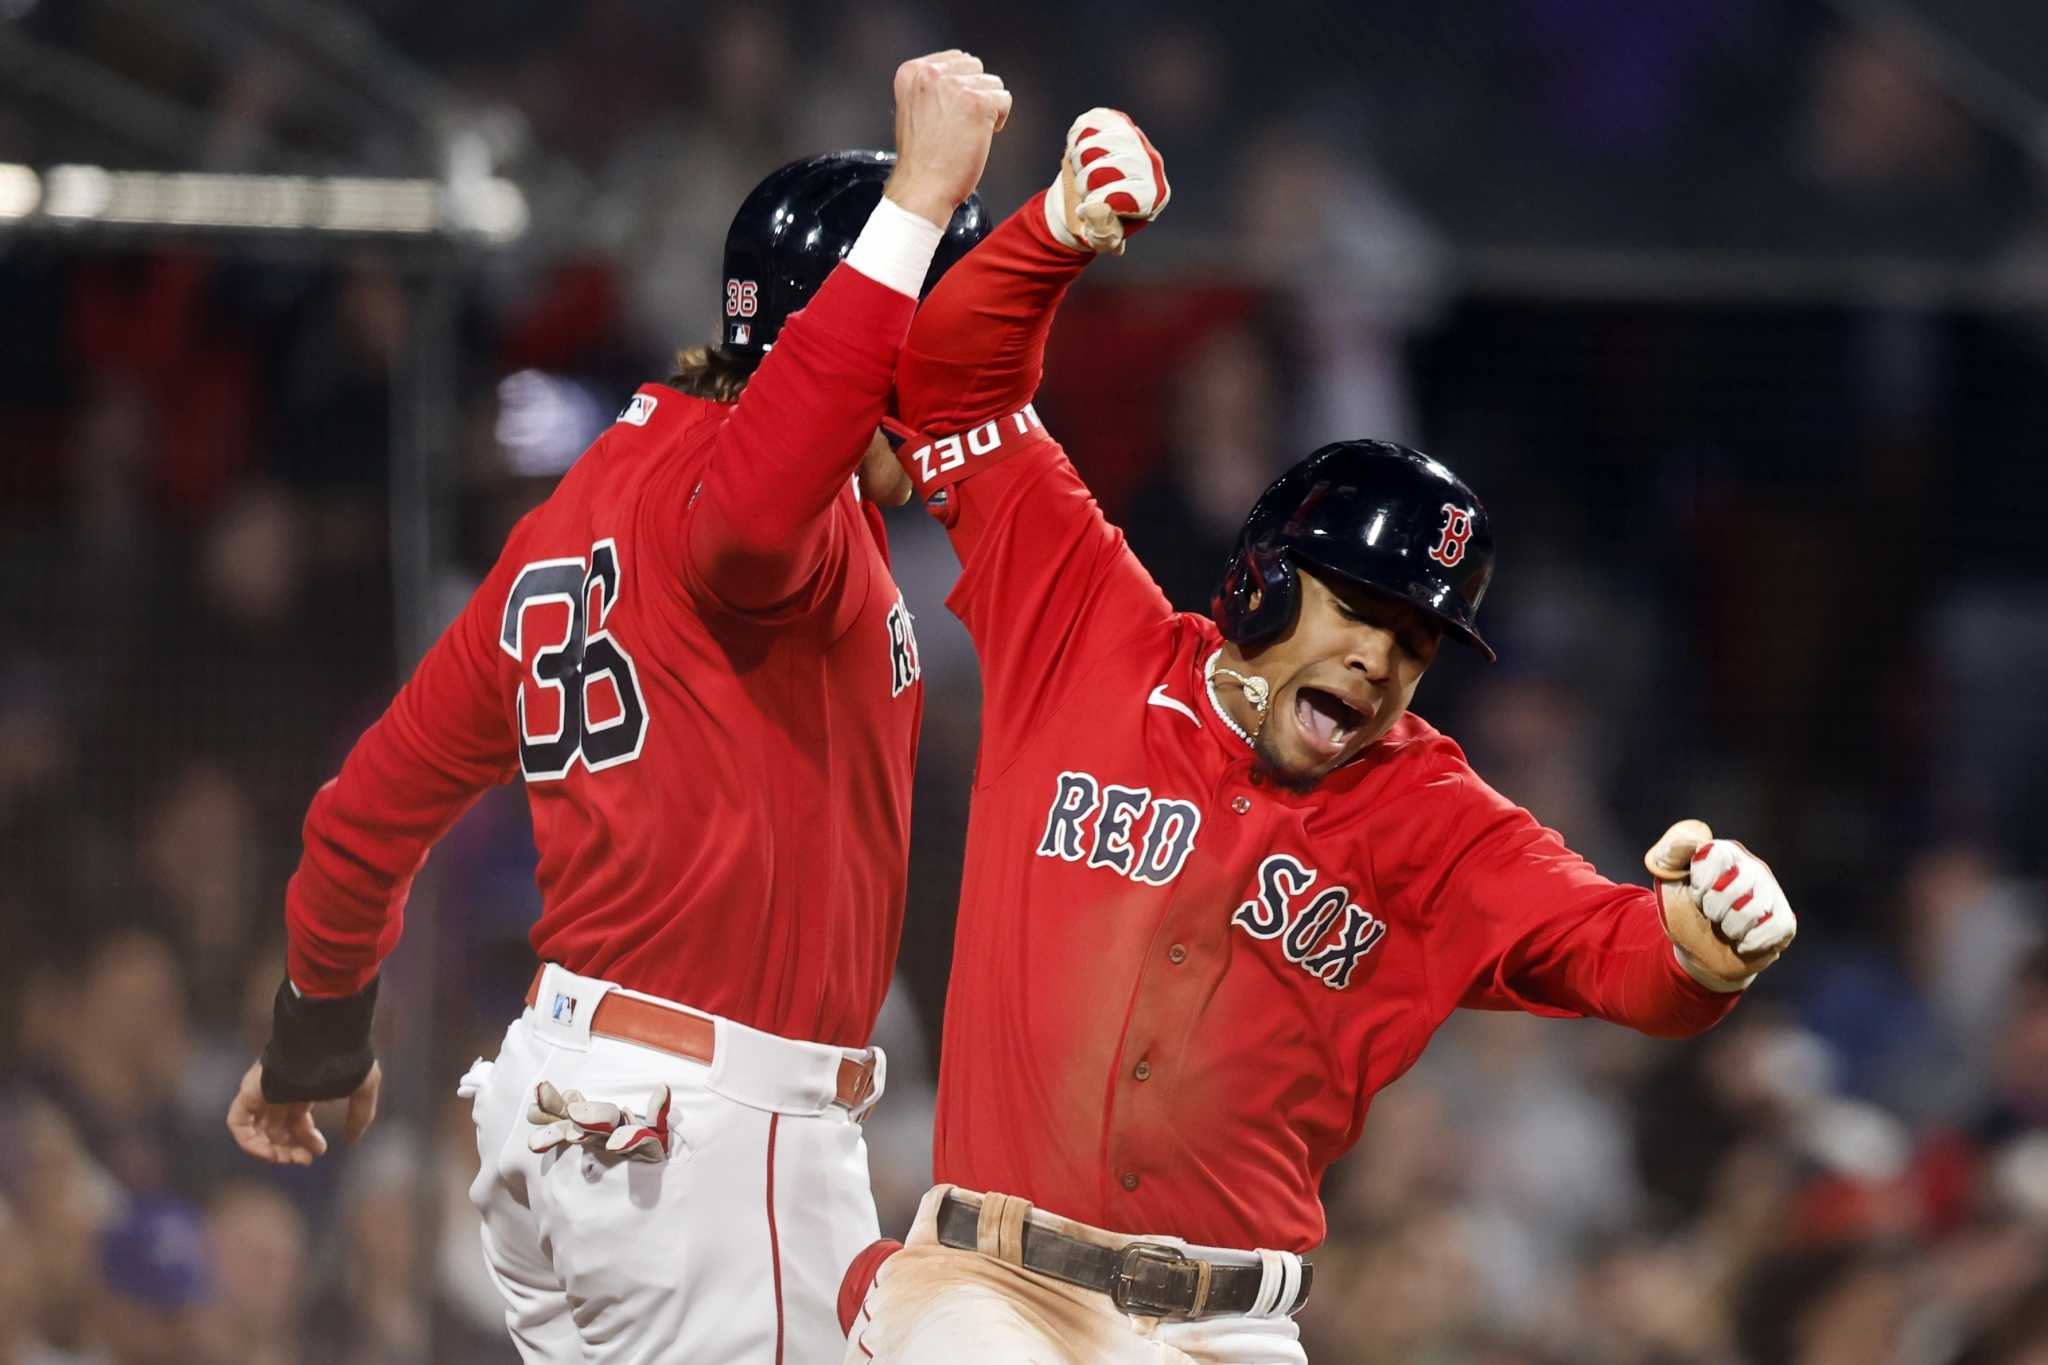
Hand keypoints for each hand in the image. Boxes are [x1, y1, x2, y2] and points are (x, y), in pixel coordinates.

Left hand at [226, 1057, 380, 1164]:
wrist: (327, 1037)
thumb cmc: (345, 1058)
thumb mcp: (362, 1088)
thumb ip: (360, 1115)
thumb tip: (353, 1140)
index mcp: (303, 1088)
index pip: (297, 1122)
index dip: (307, 1140)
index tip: (320, 1151)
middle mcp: (280, 1091)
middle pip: (277, 1130)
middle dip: (290, 1149)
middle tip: (304, 1160)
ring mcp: (263, 1091)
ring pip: (255, 1130)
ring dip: (269, 1151)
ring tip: (288, 1159)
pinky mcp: (249, 1091)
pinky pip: (238, 1123)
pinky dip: (249, 1142)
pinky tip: (269, 1152)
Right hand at [885, 50, 1010, 227]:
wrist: (922, 186)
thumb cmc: (921, 158)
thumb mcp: (915, 108)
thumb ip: (934, 87)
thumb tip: (965, 77)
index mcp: (912, 72)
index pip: (955, 59)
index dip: (961, 87)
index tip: (951, 111)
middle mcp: (931, 73)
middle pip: (976, 68)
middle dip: (975, 94)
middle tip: (960, 123)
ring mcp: (955, 87)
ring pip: (993, 83)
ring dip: (988, 108)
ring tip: (967, 132)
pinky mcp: (978, 103)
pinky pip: (1005, 100)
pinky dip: (998, 119)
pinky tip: (980, 136)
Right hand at [1047, 108, 1170, 254]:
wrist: (1090, 193)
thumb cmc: (1100, 222)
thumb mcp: (1102, 238)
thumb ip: (1102, 232)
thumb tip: (1096, 208)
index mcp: (1154, 195)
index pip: (1131, 193)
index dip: (1099, 200)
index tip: (1085, 208)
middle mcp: (1151, 163)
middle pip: (1110, 167)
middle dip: (1085, 183)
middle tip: (1084, 190)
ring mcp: (1134, 138)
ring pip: (1093, 144)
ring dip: (1077, 161)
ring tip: (1083, 171)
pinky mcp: (1115, 121)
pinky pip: (1087, 124)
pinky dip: (1076, 138)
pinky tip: (1080, 150)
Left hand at [1645, 820, 1796, 987]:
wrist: (1699, 952)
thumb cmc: (1684, 912)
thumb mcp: (1667, 883)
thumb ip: (1668, 856)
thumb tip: (1686, 842)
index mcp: (1725, 853)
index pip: (1719, 855)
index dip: (1701, 883)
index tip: (1695, 894)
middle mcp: (1753, 868)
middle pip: (1735, 886)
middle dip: (1713, 908)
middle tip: (1710, 913)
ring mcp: (1772, 894)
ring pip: (1753, 910)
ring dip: (1730, 928)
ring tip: (1725, 927)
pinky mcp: (1785, 921)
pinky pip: (1774, 929)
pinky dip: (1750, 943)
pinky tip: (1742, 942)